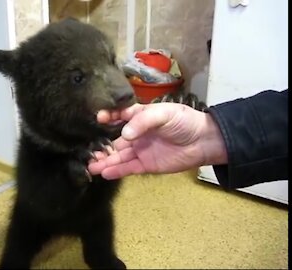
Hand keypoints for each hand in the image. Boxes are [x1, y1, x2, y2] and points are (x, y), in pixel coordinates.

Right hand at [88, 103, 227, 178]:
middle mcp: (137, 134)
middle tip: (88, 152)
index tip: (99, 118)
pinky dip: (116, 170)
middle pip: (115, 140)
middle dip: (101, 146)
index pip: (120, 116)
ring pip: (119, 156)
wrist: (204, 141)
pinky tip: (104, 172)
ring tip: (90, 166)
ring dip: (105, 161)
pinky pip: (128, 168)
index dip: (109, 117)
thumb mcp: (165, 114)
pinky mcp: (146, 165)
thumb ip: (143, 121)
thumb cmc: (185, 122)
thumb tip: (125, 133)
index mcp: (140, 117)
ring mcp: (141, 150)